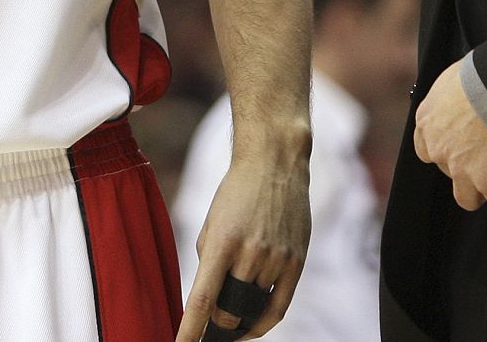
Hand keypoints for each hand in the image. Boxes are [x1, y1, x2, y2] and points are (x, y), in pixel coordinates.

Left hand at [177, 153, 309, 340]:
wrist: (275, 161)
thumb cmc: (236, 192)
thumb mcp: (212, 223)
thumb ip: (209, 261)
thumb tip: (209, 299)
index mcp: (222, 242)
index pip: (202, 300)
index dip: (190, 330)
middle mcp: (250, 253)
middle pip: (229, 312)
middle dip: (216, 323)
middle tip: (210, 322)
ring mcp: (276, 258)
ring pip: (253, 309)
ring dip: (239, 317)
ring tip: (231, 314)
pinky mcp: (296, 261)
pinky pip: (279, 306)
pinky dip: (262, 323)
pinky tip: (252, 327)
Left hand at [413, 59, 486, 210]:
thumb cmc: (480, 76)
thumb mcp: (451, 81)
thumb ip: (449, 102)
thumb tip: (459, 102)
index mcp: (427, 123)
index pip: (426, 149)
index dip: (444, 150)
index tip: (458, 147)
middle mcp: (439, 150)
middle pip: (447, 172)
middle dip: (463, 168)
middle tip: (483, 156)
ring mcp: (463, 170)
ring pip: (467, 198)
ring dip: (480, 190)